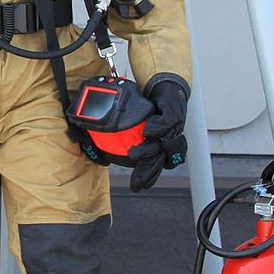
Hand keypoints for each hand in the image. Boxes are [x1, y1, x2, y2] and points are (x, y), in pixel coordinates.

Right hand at [128, 75, 188, 192]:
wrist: (166, 86)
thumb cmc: (153, 107)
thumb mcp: (139, 123)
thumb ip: (125, 135)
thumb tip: (100, 147)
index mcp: (164, 144)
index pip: (158, 165)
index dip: (149, 176)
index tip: (138, 187)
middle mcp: (170, 138)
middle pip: (161, 161)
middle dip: (147, 172)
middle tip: (136, 184)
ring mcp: (173, 127)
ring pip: (163, 145)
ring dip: (148, 151)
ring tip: (133, 153)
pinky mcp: (173, 114)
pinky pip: (166, 124)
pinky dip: (157, 128)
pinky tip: (147, 131)